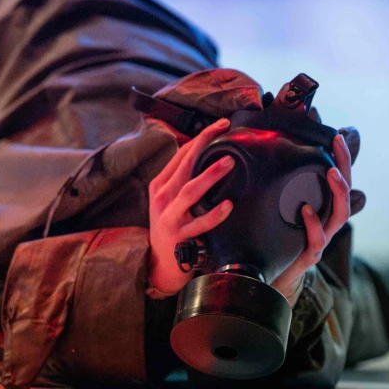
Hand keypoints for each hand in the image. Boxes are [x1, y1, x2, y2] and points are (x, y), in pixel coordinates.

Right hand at [147, 118, 235, 295]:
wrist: (159, 264)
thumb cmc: (171, 227)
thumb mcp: (170, 200)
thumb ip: (183, 180)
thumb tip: (207, 155)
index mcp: (160, 184)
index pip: (181, 153)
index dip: (201, 137)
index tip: (221, 124)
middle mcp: (162, 197)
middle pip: (184, 164)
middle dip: (204, 144)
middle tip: (223, 130)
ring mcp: (169, 217)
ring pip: (190, 191)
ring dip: (210, 175)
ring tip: (229, 162)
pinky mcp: (178, 236)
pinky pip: (199, 223)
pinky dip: (214, 214)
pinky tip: (228, 205)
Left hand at [271, 133, 352, 305]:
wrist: (267, 278)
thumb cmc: (273, 240)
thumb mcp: (276, 210)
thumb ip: (276, 189)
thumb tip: (264, 156)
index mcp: (319, 208)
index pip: (336, 179)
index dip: (339, 158)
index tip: (335, 134)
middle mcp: (325, 221)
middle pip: (345, 192)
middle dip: (344, 166)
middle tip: (338, 144)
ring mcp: (320, 239)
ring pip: (338, 215)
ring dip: (337, 192)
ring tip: (331, 173)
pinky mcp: (308, 255)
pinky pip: (316, 240)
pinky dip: (313, 224)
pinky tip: (305, 210)